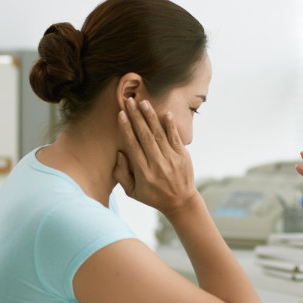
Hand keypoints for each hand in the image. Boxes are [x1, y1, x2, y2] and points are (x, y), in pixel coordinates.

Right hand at [113, 97, 197, 216]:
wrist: (180, 201)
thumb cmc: (153, 196)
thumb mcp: (132, 192)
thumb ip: (122, 174)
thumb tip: (119, 153)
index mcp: (143, 173)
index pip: (133, 146)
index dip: (127, 129)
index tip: (121, 114)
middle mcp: (158, 165)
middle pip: (145, 136)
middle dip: (137, 117)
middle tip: (129, 101)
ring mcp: (172, 159)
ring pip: (159, 134)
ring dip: (151, 116)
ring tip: (143, 102)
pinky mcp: (183, 156)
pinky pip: (175, 137)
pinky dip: (170, 125)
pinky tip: (165, 112)